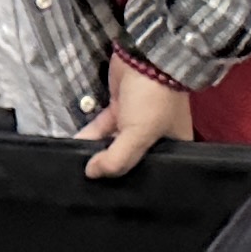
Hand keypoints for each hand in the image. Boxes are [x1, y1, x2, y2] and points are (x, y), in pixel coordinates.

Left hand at [81, 50, 194, 178]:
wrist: (145, 56)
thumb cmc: (154, 99)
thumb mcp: (139, 135)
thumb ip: (116, 159)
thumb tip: (91, 174)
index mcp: (174, 146)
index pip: (155, 172)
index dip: (137, 184)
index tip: (116, 195)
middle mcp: (156, 137)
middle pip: (132, 159)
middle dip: (113, 169)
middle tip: (94, 186)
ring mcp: (136, 122)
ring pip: (114, 144)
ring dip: (98, 153)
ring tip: (80, 169)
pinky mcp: (119, 109)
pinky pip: (104, 128)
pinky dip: (91, 136)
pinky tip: (76, 147)